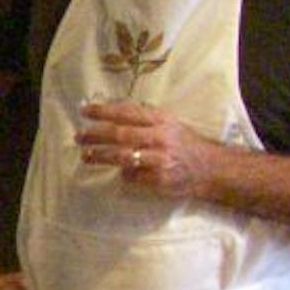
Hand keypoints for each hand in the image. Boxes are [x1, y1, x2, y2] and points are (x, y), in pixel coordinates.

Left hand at [77, 101, 213, 200]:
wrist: (211, 168)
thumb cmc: (184, 143)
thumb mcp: (169, 123)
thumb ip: (144, 117)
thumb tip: (111, 110)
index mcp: (162, 121)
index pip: (128, 112)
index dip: (104, 111)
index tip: (84, 110)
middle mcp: (160, 138)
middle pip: (120, 135)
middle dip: (95, 135)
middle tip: (79, 136)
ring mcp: (160, 159)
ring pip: (123, 157)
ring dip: (100, 156)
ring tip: (85, 155)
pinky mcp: (159, 179)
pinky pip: (132, 176)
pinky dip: (124, 174)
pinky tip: (120, 172)